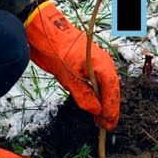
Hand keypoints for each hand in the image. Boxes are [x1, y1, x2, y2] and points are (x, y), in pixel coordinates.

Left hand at [24, 1, 120, 130]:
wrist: (45, 33)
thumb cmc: (57, 50)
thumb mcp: (68, 78)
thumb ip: (84, 96)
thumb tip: (96, 110)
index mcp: (102, 65)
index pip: (112, 90)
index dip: (112, 108)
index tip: (109, 123)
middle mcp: (103, 64)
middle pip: (112, 89)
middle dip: (110, 107)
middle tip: (106, 125)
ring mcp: (96, 64)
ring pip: (106, 86)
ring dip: (104, 102)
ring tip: (100, 118)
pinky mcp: (87, 65)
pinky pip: (98, 82)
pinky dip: (98, 94)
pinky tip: (94, 103)